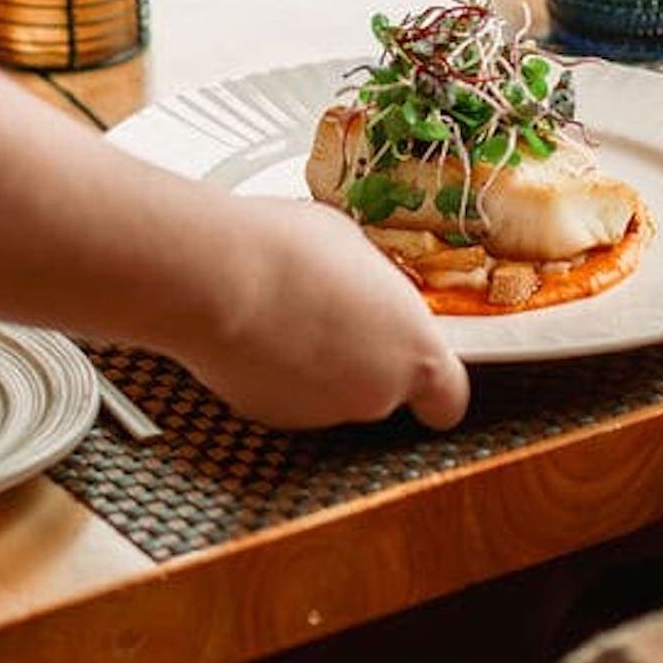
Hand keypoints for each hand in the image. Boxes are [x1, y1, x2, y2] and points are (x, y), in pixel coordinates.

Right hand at [181, 199, 469, 430]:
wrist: (215, 278)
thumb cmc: (289, 252)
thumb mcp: (357, 248)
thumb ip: (376, 286)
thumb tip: (360, 285)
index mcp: (415, 355)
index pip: (447, 400)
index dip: (434, 386)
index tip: (419, 365)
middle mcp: (374, 397)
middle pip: (383, 390)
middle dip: (363, 359)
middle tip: (338, 314)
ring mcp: (319, 413)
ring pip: (330, 394)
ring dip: (317, 365)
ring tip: (288, 313)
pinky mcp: (266, 415)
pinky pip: (283, 392)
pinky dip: (274, 372)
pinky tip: (257, 331)